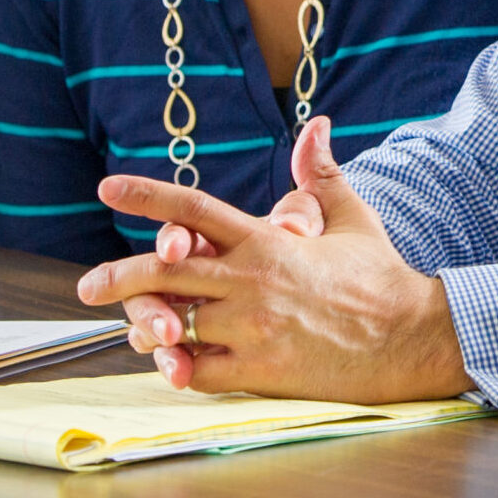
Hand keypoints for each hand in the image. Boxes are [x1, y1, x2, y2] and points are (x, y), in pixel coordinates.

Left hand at [79, 118, 468, 402]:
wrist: (408, 335)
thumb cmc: (379, 275)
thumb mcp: (352, 217)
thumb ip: (321, 175)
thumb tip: (315, 126)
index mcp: (269, 241)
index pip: (197, 210)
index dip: (149, 196)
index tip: (108, 188)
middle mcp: (253, 282)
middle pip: (167, 271)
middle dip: (120, 276)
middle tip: (89, 285)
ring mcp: (253, 328)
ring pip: (175, 325)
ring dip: (147, 327)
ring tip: (134, 329)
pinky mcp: (259, 370)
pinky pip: (198, 371)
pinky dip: (178, 368)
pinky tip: (171, 364)